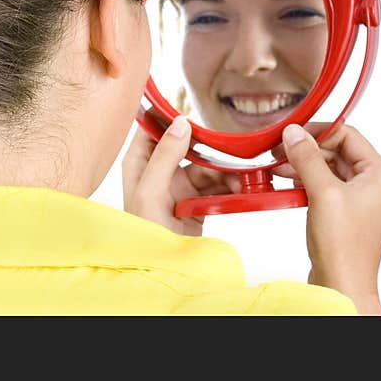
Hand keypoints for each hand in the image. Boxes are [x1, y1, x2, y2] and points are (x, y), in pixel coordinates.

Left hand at [122, 115, 239, 235]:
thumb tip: (181, 122)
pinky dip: (229, 185)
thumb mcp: (150, 191)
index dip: (171, 116)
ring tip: (241, 175)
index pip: (152, 128)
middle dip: (209, 145)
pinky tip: (241, 188)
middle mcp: (158, 172)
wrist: (159, 270)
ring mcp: (178, 187)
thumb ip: (165, 156)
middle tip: (229, 146)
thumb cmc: (143, 233)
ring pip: (206, 166)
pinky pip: (216, 186)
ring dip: (224, 169)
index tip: (194, 110)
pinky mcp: (196, 203)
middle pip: (187, 145)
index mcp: (139, 163)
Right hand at [274, 122, 380, 314]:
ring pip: (327, 168)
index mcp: (379, 174)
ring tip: (278, 167)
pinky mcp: (342, 212)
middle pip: (336, 150)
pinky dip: (304, 181)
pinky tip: (287, 183)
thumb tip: (294, 133)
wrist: (342, 284)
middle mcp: (372, 184)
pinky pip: (323, 185)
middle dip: (306, 149)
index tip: (292, 133)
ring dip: (302, 165)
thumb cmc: (344, 247)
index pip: (347, 135)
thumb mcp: (323, 192)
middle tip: (279, 150)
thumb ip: (307, 158)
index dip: (318, 131)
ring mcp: (358, 199)